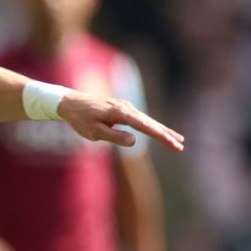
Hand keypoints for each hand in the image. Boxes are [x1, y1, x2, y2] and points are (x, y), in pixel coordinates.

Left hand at [58, 92, 183, 151]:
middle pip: (151, 123)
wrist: (70, 103)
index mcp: (121, 113)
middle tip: (180, 146)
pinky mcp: (123, 108)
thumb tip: (135, 141)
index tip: (173, 143)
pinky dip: (152, 126)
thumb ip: (114, 137)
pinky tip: (160, 131)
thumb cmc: (80, 119)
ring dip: (162, 130)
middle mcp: (126, 107)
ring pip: (148, 120)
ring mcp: (125, 106)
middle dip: (166, 135)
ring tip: (177, 140)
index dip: (161, 136)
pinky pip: (141, 118)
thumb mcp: (94, 132)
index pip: (146, 127)